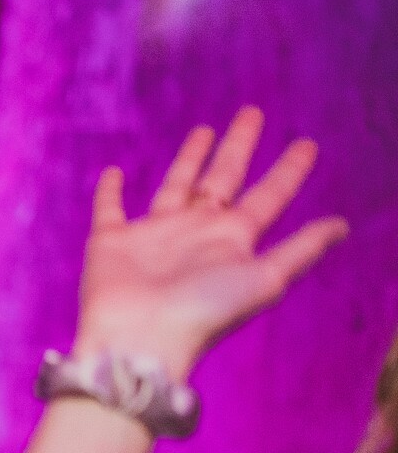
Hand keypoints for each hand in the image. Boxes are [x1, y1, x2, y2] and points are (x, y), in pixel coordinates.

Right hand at [74, 106, 347, 383]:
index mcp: (231, 240)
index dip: (289, 171)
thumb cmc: (202, 313)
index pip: (268, 196)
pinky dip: (108, 193)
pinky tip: (113, 173)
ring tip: (203, 130)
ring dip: (188, 159)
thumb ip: (300, 250)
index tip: (307, 144)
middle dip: (238, 147)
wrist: (139, 339)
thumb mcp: (264, 278)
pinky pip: (109, 210)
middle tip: (251, 113)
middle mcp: (195, 233)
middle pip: (222, 179)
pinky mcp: (111, 242)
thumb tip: (343, 225)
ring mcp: (153, 237)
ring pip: (174, 186)